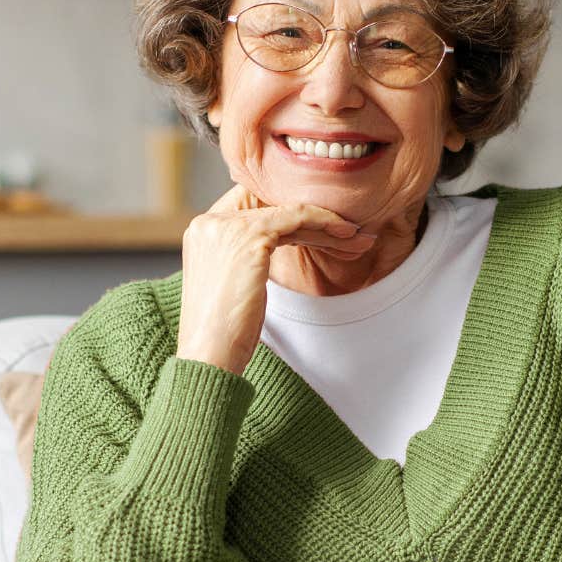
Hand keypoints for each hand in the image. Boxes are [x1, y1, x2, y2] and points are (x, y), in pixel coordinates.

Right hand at [176, 183, 375, 373]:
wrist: (209, 355)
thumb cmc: (225, 332)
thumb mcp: (235, 283)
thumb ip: (249, 257)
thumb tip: (287, 243)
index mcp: (202, 231)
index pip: (252, 205)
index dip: (291, 214)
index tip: (325, 229)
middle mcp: (209, 221)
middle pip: (273, 208)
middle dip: (315, 219)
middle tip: (351, 232)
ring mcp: (226, 226)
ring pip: (289, 211)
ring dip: (328, 223)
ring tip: (358, 237)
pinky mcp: (249, 236)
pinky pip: (296, 216)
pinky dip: (324, 222)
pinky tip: (346, 233)